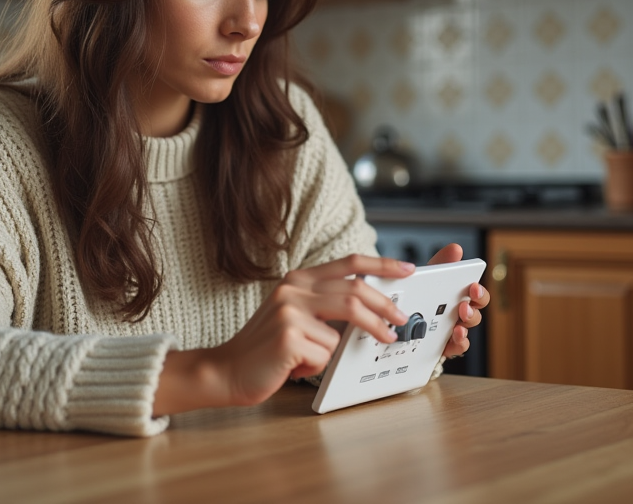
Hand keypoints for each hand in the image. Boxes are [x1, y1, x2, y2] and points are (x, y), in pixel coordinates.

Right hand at [154, 254, 413, 414]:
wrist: (226, 370)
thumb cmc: (266, 348)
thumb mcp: (295, 316)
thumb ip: (325, 307)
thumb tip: (371, 309)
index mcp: (298, 279)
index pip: (348, 263)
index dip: (381, 264)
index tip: (406, 270)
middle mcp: (293, 289)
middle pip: (354, 292)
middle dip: (384, 308)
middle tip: (400, 321)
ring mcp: (289, 311)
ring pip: (342, 328)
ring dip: (351, 343)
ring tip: (351, 349)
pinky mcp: (288, 336)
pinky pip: (325, 353)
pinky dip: (317, 365)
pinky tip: (295, 365)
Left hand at [426, 243, 489, 360]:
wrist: (399, 316)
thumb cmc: (422, 294)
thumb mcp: (430, 277)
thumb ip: (443, 262)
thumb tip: (456, 248)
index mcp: (459, 298)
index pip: (477, 296)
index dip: (480, 293)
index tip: (474, 287)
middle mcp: (459, 316)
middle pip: (475, 315)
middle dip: (473, 310)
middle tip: (464, 306)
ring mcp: (452, 332)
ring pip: (466, 332)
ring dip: (464, 329)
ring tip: (457, 326)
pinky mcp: (443, 346)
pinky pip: (455, 349)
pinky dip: (456, 345)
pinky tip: (450, 341)